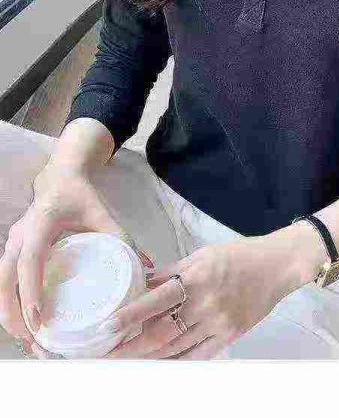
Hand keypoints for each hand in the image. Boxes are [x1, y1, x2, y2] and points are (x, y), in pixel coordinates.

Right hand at [0, 160, 152, 358]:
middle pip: (5, 278)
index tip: (38, 317)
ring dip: (9, 312)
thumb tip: (145, 268)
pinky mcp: (10, 251)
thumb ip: (122, 238)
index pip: (30, 259)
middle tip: (34, 339)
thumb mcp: (103, 213)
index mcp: (42, 222)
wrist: (59, 178)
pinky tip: (24, 324)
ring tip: (29, 339)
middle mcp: (20, 234)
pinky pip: (3, 281)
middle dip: (14, 312)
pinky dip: (9, 303)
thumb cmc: (81, 197)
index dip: (31, 289)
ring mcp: (11, 242)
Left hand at [105, 222, 325, 359]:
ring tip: (126, 361)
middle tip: (108, 355)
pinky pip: (197, 355)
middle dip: (132, 346)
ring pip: (176, 348)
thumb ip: (171, 271)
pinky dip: (176, 362)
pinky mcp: (229, 336)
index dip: (130, 315)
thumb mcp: (201, 255)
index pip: (156, 300)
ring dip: (149, 356)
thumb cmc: (238, 256)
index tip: (107, 326)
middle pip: (162, 333)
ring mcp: (218, 323)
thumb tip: (143, 281)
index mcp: (196, 278)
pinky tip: (158, 365)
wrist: (276, 266)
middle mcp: (205, 304)